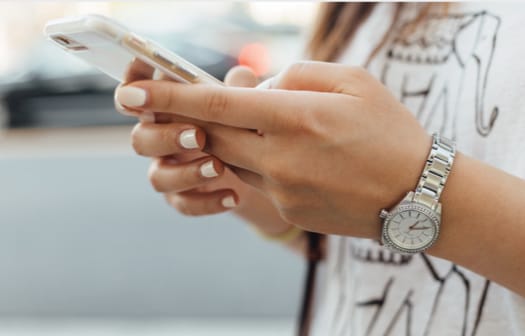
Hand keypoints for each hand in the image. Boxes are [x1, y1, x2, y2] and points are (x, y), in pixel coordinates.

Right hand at [115, 60, 257, 215]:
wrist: (258, 171)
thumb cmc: (241, 125)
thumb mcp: (243, 105)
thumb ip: (238, 90)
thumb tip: (242, 76)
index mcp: (166, 108)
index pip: (136, 95)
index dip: (132, 86)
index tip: (140, 85)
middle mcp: (160, 138)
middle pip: (141, 139)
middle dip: (166, 137)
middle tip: (199, 136)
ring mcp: (169, 170)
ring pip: (158, 177)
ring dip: (186, 173)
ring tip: (219, 167)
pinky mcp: (182, 197)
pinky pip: (183, 204)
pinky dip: (207, 201)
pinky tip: (233, 196)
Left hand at [116, 61, 431, 238]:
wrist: (419, 196)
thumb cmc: (391, 131)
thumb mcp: (353, 81)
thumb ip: (297, 75)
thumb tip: (257, 85)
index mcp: (296, 117)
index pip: (216, 104)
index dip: (169, 97)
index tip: (131, 93)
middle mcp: (280, 157)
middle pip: (212, 134)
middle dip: (190, 119)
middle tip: (182, 106)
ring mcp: (282, 189)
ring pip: (232, 158)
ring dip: (233, 139)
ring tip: (269, 127)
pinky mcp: (287, 210)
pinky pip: (257, 180)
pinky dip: (260, 162)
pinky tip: (295, 157)